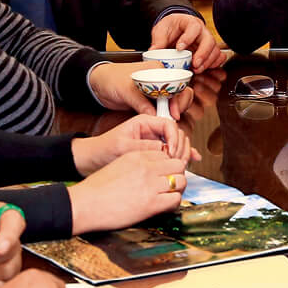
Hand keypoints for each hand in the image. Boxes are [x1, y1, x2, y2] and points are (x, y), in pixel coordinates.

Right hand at [67, 148, 191, 232]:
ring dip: (177, 189)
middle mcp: (146, 167)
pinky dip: (174, 204)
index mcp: (136, 156)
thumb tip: (150, 173)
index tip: (164, 174)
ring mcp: (150, 185)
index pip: (165, 154)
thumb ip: (136, 166)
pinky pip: (175, 200)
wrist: (86, 204)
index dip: (167, 165)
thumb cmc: (97, 189)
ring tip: (168, 197)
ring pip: (181, 181)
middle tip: (170, 185)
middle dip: (177, 175)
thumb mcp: (118, 166)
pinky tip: (165, 207)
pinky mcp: (152, 204)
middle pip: (178, 165)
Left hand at [70, 110, 198, 172]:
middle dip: (182, 146)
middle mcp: (152, 129)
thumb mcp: (123, 146)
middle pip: (177, 132)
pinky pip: (174, 150)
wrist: (93, 159)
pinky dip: (183, 154)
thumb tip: (165, 149)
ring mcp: (155, 139)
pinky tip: (193, 160)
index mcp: (144, 121)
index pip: (169, 123)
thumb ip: (144, 146)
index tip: (172, 153)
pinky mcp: (156, 150)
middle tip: (179, 163)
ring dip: (184, 152)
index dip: (175, 137)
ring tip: (183, 165)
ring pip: (178, 142)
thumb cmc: (104, 149)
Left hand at [87, 61, 194, 118]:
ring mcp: (157, 90)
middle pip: (180, 93)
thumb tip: (156, 115)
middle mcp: (161, 78)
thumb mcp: (125, 90)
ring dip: (173, 112)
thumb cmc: (111, 79)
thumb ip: (141, 102)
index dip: (177, 100)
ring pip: (174, 102)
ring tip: (168, 122)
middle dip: (178, 106)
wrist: (99, 85)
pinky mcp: (152, 101)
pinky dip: (165, 116)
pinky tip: (163, 123)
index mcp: (158, 69)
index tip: (174, 113)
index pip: (176, 84)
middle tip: (172, 118)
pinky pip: (164, 108)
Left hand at [149, 12, 226, 72]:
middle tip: (195, 64)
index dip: (188, 38)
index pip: (194, 27)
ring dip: (208, 62)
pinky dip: (215, 63)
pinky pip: (218, 56)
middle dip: (203, 54)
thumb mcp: (161, 30)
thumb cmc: (170, 27)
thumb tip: (153, 51)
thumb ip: (158, 40)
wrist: (175, 29)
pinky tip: (205, 68)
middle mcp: (202, 31)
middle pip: (209, 40)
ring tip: (197, 69)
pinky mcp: (210, 50)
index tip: (179, 48)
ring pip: (215, 50)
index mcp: (190, 22)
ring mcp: (207, 41)